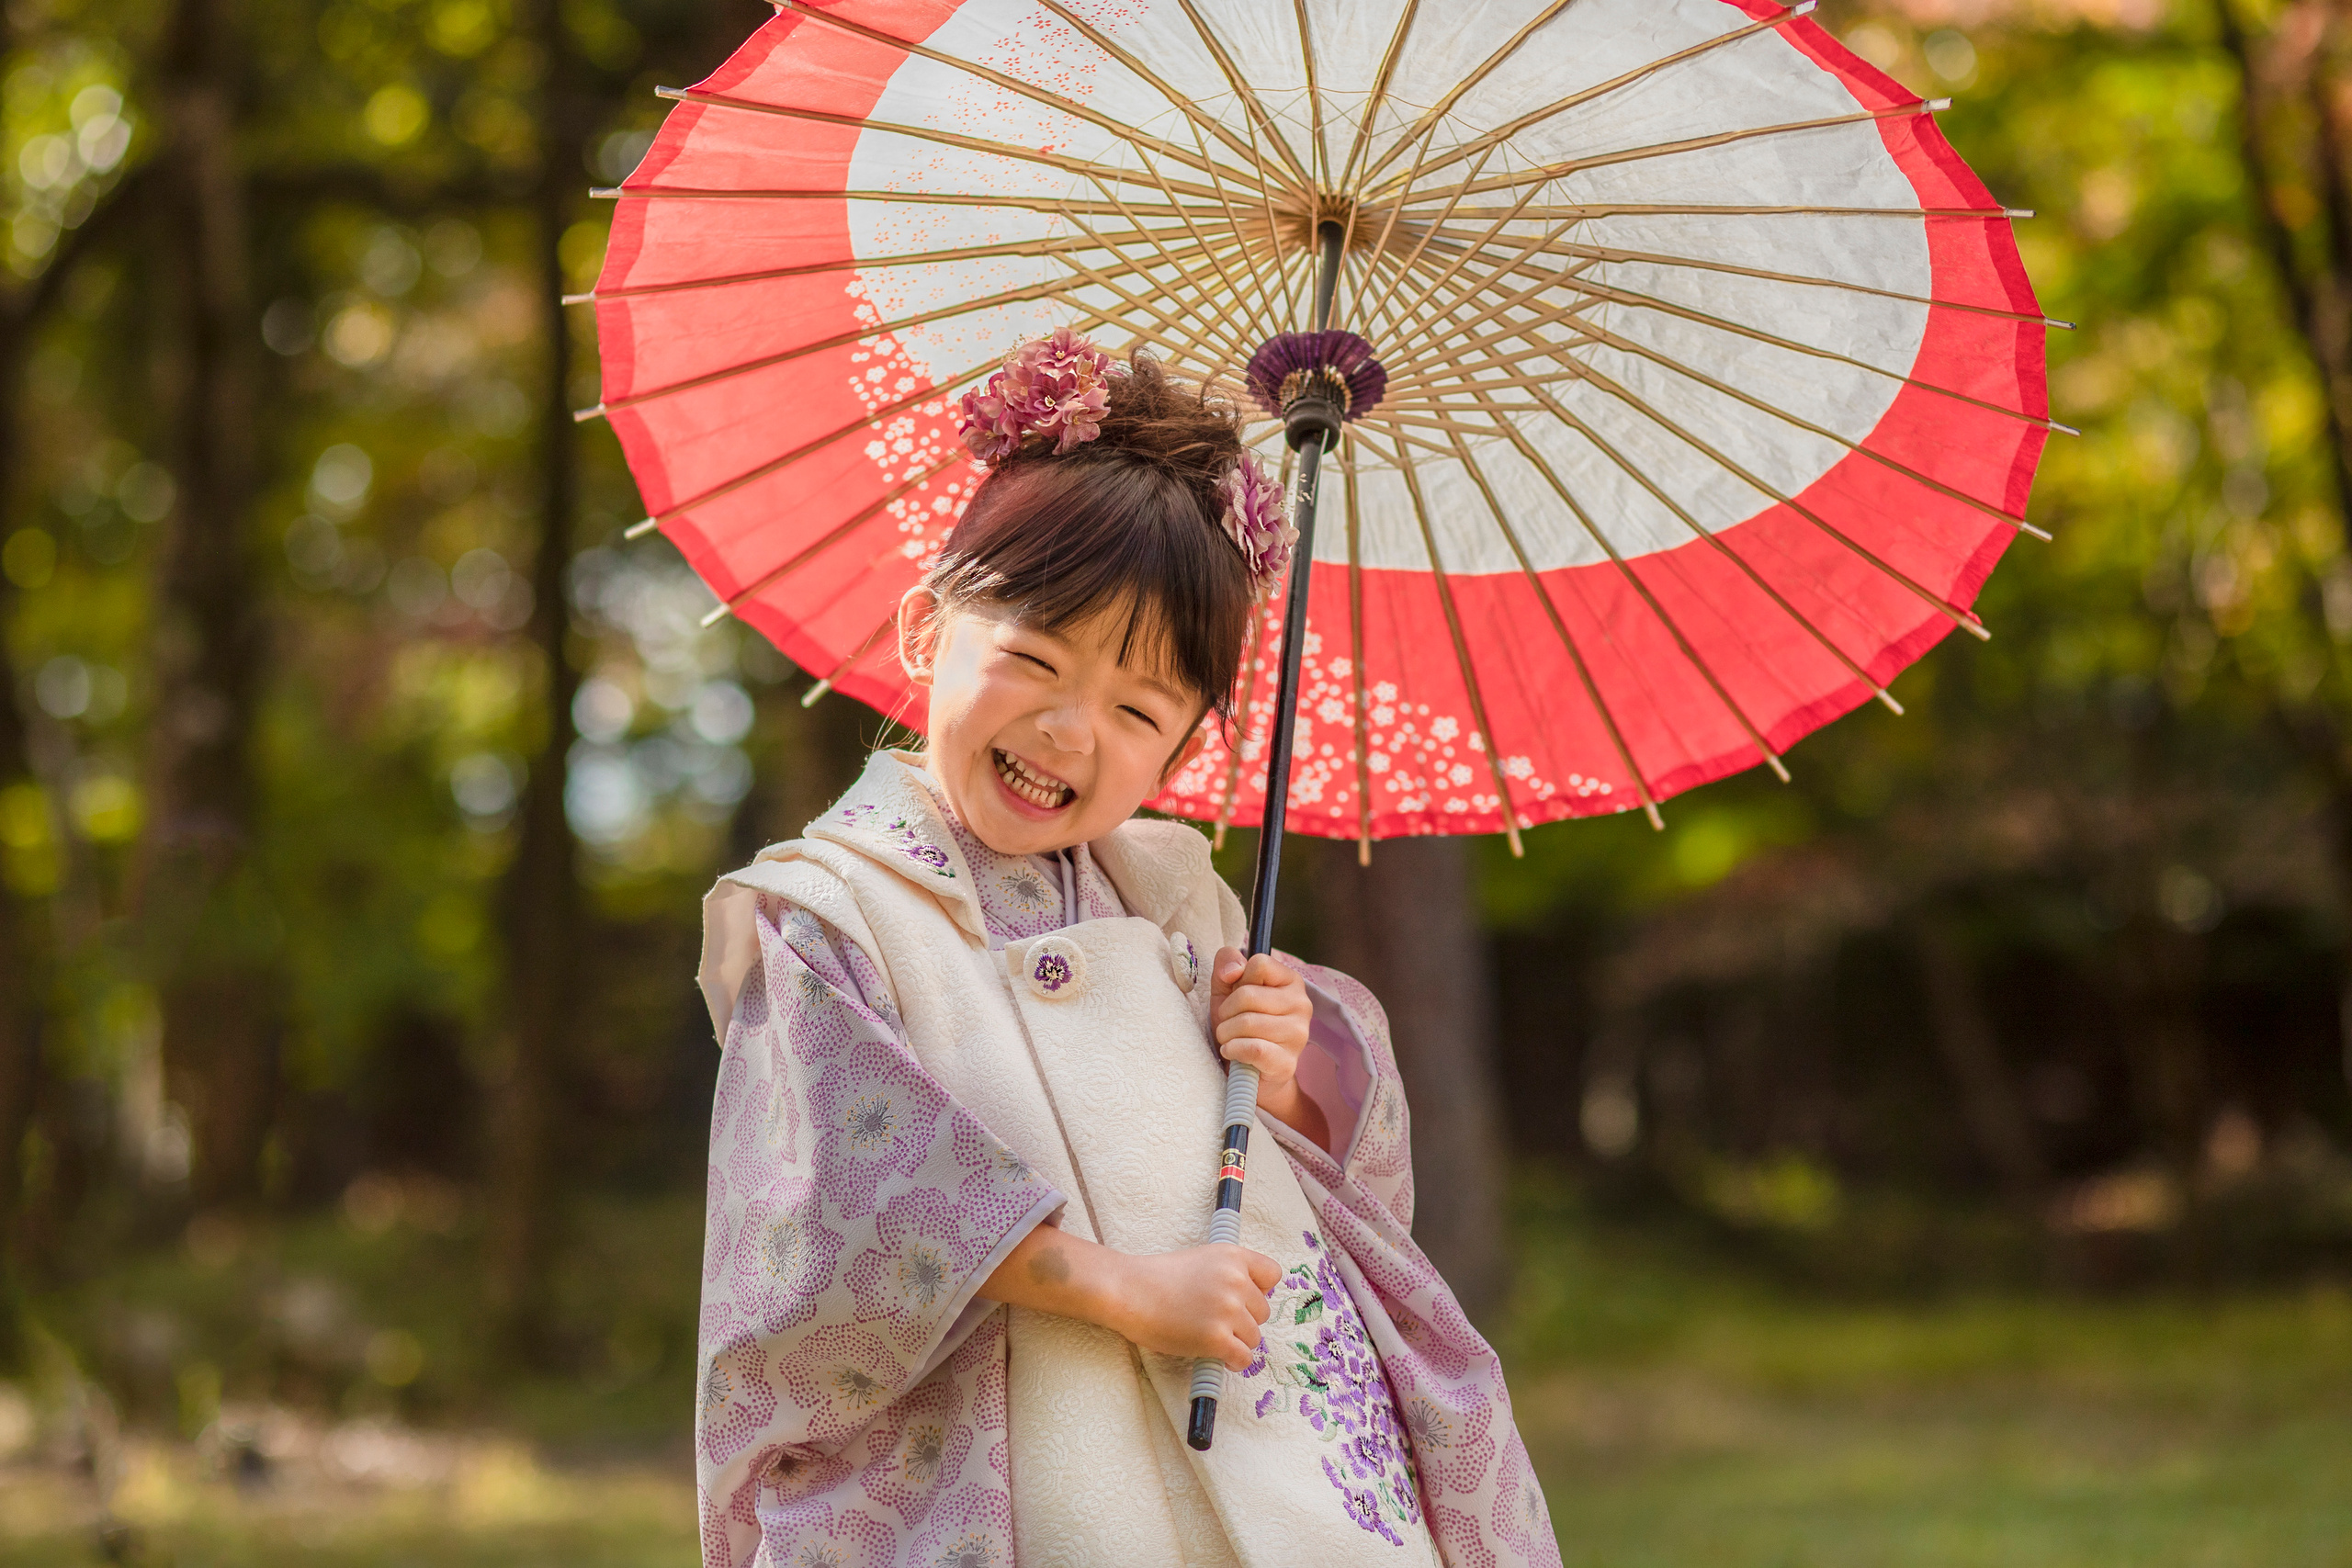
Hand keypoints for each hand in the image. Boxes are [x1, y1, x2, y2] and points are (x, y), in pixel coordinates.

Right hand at [1106, 1244, 1280, 1369]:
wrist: (1129, 1292)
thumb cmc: (1157, 1278)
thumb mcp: (1201, 1259)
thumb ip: (1228, 1273)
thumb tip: (1249, 1301)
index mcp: (1233, 1256)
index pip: (1272, 1274)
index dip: (1259, 1290)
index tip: (1243, 1299)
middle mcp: (1236, 1281)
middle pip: (1263, 1311)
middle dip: (1244, 1320)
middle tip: (1217, 1321)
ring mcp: (1228, 1310)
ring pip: (1254, 1337)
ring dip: (1237, 1341)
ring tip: (1212, 1337)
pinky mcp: (1217, 1338)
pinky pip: (1243, 1358)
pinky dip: (1234, 1361)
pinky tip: (1220, 1356)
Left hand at [1210, 949, 1329, 1149]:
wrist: (1251, 1074)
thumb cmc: (1240, 1026)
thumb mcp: (1227, 990)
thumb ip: (1227, 964)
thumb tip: (1232, 971)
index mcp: (1291, 981)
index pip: (1259, 964)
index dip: (1237, 981)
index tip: (1237, 997)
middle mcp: (1302, 1004)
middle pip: (1247, 994)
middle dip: (1226, 1011)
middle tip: (1228, 1023)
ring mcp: (1298, 1034)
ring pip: (1247, 1022)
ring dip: (1226, 1032)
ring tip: (1230, 1039)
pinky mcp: (1287, 1062)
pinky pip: (1252, 1048)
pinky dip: (1232, 1049)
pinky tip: (1232, 1052)